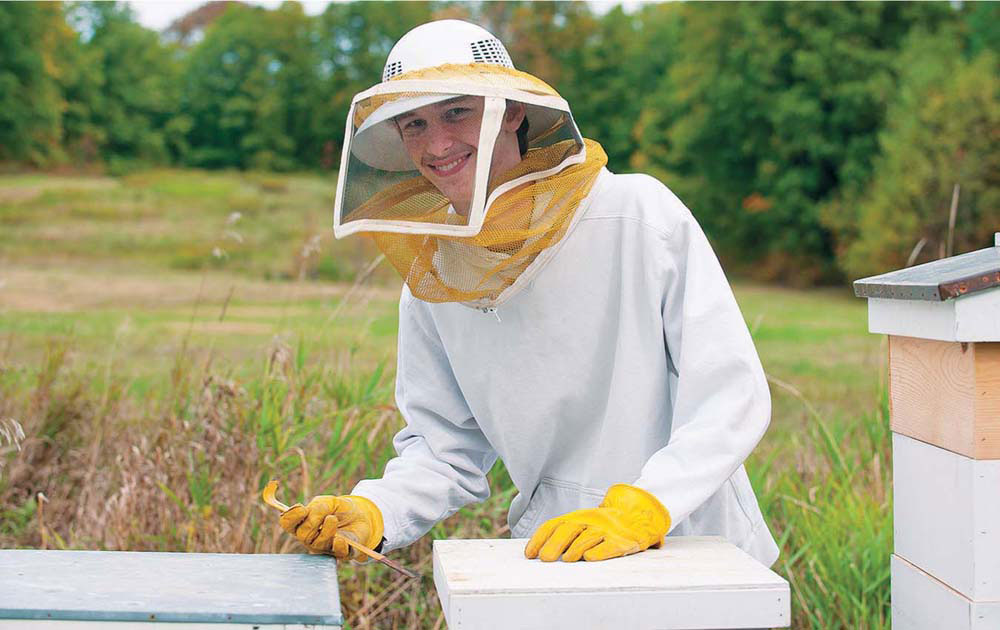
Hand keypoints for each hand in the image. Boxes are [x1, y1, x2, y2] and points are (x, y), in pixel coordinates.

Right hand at [278, 494, 383, 559]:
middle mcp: (310, 538)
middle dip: (312, 523)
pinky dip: (339, 545)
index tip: (302, 508)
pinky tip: (340, 538)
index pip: (287, 523)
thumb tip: (310, 515)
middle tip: (325, 514)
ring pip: (318, 544)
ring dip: (326, 530)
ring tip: (333, 519)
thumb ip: (318, 508)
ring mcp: (325, 547)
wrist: (361, 514)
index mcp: (302, 524)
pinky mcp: (342, 552)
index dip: (291, 516)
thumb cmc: (340, 509)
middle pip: (302, 535)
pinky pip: (338, 552)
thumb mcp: (328, 502)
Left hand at [524, 484, 669, 561]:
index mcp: (576, 517)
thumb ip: (563, 536)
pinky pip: (609, 546)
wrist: (637, 517)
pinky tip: (590, 558)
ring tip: (566, 560)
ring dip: (575, 549)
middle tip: (545, 559)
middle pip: (568, 530)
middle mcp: (589, 521)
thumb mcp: (582, 525)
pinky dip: (599, 552)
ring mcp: (605, 531)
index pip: (553, 525)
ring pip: (587, 538)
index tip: (529, 554)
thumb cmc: (603, 526)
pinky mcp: (622, 542)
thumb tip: (538, 553)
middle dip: (555, 544)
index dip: (540, 539)